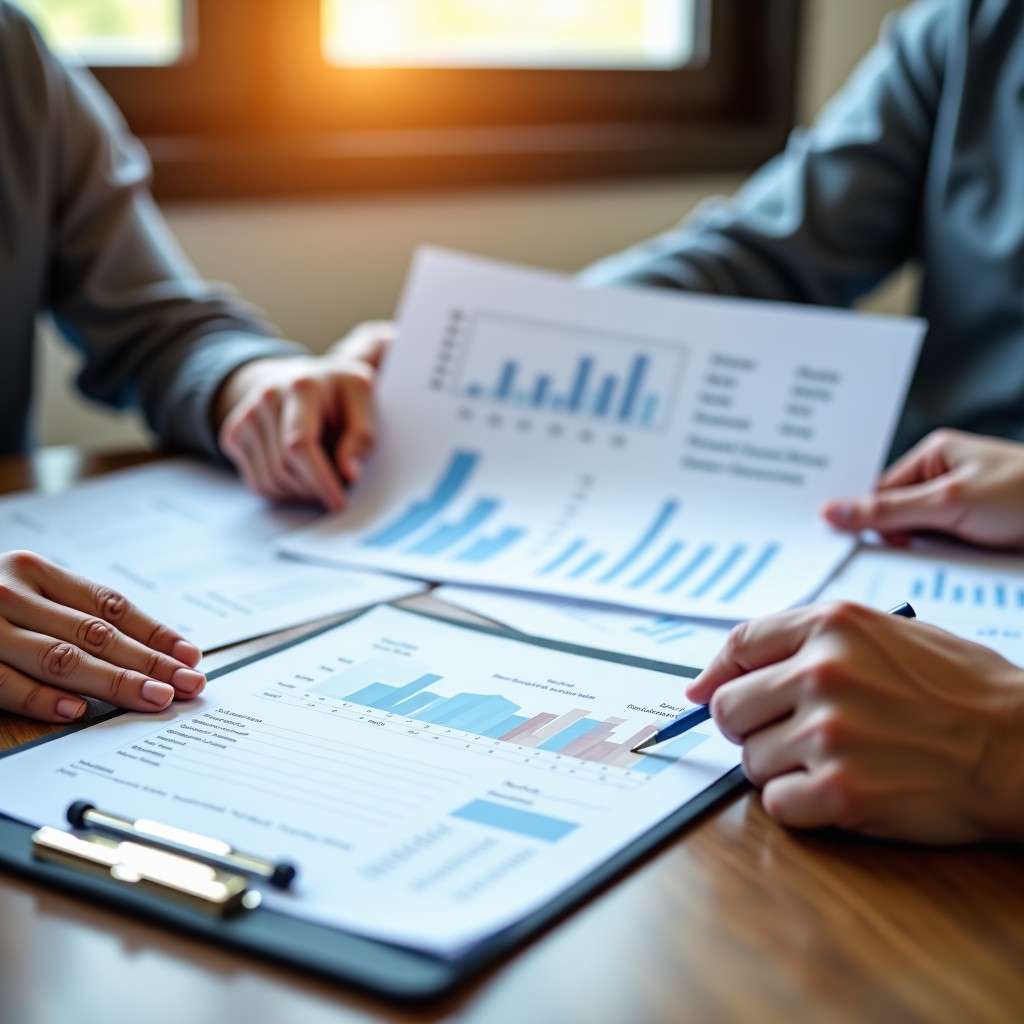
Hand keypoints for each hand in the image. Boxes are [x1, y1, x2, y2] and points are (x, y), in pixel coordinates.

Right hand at [0, 551, 204, 722]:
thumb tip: (152, 648)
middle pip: (95, 632)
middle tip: (187, 685)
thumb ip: (72, 613)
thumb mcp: (23, 592)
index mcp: (35, 571)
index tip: (190, 656)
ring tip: (153, 699)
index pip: (110, 604)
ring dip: (113, 682)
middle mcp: (10, 592)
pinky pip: (2, 683)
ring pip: (59, 656)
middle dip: (148, 662)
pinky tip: (77, 712)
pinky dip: (41, 699)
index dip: (154, 631)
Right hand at [215, 321, 393, 511]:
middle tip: (336, 492)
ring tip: (320, 481)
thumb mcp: (364, 401)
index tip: (338, 503)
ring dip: (298, 494)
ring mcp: (246, 417)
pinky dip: (281, 492)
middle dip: (313, 490)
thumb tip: (348, 474)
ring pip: (268, 480)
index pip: (300, 444)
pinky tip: (300, 476)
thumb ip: (362, 437)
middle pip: (283, 467)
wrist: (304, 379)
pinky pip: (256, 482)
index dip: (318, 479)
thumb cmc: (340, 393)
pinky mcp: (234, 435)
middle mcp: (267, 398)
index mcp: (302, 387)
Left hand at [686, 602, 1023, 843]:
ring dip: (782, 769)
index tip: (702, 696)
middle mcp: (823, 672)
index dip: (715, 674)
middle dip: (751, 727)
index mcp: (832, 626)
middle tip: (791, 736)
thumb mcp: (886, 634)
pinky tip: (841, 794)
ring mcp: (831, 732)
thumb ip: (807, 642)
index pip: (738, 644)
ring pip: (752, 761)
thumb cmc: (964, 690)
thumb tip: (718, 676)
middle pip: (729, 708)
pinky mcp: (843, 791)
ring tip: (836, 762)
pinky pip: (778, 804)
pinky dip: (801, 806)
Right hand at [822, 429, 1023, 548]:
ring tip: (947, 557)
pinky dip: (947, 566)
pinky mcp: (979, 536)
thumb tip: (832, 512)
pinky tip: (955, 569)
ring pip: (922, 541)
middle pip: (898, 518)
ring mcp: (965, 509)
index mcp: (934, 455)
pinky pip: (946, 555)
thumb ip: (887, 511)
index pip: (879, 490)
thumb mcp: (948, 502)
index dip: (867, 518)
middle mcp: (947, 479)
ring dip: (926, 557)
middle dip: (899, 540)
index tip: (848, 543)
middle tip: (908, 554)